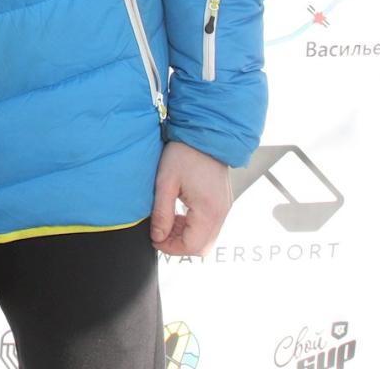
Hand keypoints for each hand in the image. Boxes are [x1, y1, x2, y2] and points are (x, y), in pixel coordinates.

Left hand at [150, 141, 231, 256]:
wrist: (205, 133)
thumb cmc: (184, 154)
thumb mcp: (166, 183)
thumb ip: (162, 213)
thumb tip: (157, 237)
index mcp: (209, 210)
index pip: (192, 246)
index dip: (171, 248)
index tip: (154, 239)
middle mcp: (222, 213)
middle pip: (202, 246)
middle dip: (179, 244)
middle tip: (161, 231)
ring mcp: (224, 208)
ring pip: (206, 237)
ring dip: (186, 235)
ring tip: (168, 219)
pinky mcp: (223, 203)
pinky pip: (210, 225)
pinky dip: (194, 226)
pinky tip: (180, 212)